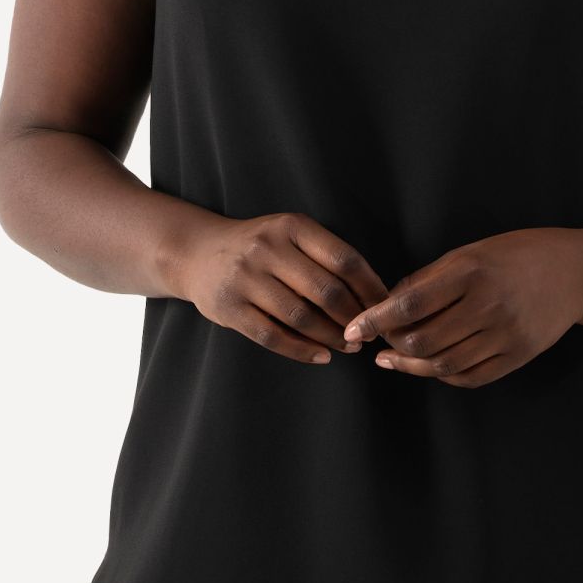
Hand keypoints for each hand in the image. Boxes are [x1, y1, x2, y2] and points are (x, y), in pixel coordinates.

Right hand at [181, 212, 390, 364]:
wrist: (197, 252)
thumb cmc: (259, 247)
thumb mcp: (289, 234)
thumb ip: (325, 256)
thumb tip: (373, 295)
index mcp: (291, 226)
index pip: (344, 259)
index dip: (370, 288)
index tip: (385, 307)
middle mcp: (267, 248)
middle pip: (326, 291)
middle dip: (354, 317)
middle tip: (367, 332)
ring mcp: (245, 278)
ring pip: (301, 317)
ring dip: (332, 337)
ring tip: (348, 346)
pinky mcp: (229, 308)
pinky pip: (273, 336)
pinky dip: (302, 350)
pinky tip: (321, 356)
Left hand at [343, 229, 582, 387]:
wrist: (575, 272)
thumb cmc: (516, 254)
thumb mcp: (470, 253)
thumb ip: (429, 279)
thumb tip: (388, 304)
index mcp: (472, 273)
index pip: (411, 305)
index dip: (376, 320)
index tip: (353, 329)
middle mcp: (489, 305)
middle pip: (423, 341)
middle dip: (392, 345)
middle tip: (379, 340)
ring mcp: (506, 335)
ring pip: (444, 365)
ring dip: (411, 366)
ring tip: (394, 358)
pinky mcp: (519, 356)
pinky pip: (471, 377)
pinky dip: (443, 375)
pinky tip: (430, 365)